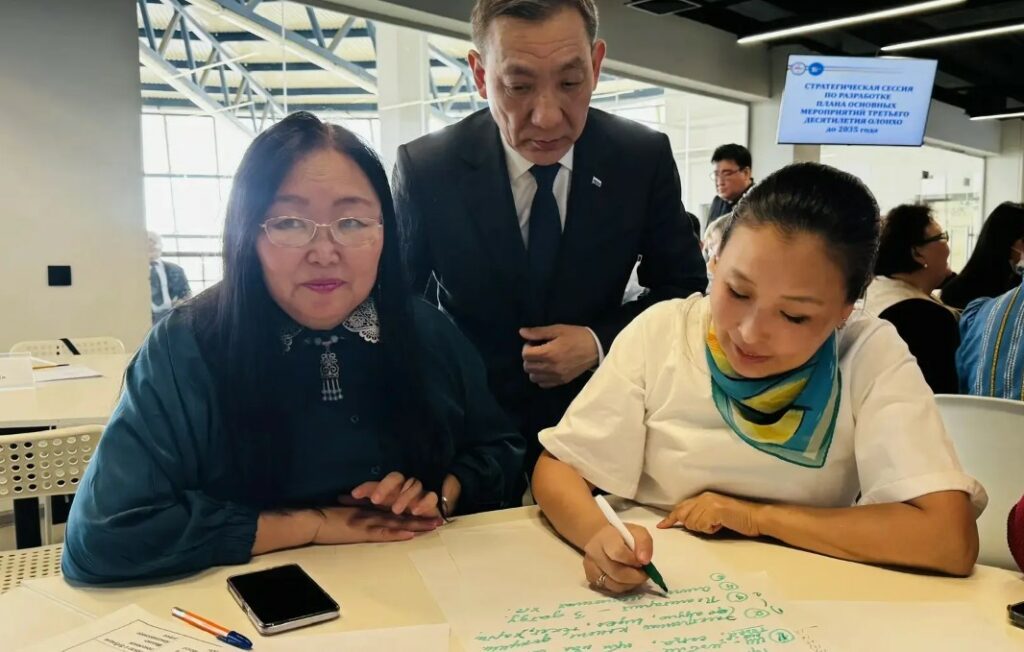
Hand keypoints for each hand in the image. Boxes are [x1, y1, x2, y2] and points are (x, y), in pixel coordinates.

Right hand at [311, 506, 441, 544]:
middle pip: (403, 515)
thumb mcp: (351, 517)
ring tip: (434, 526)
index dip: (414, 512)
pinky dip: (397, 533)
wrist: (314, 521)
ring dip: (417, 524)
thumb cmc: (330, 520)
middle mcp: (374, 514)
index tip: (430, 514)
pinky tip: (410, 533)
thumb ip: (364, 515)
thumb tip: (374, 518)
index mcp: (373, 511)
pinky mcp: (362, 531)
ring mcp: (369, 522)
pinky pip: (383, 532)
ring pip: (398, 522)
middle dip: (422, 517)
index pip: (398, 511)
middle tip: (441, 519)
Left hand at [348, 472, 440, 516]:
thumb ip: (360, 502)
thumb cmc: (396, 507)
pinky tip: (415, 512)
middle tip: (375, 501)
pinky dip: (423, 503)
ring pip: (414, 486)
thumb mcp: (377, 507)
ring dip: (404, 498)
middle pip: (396, 478)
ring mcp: (418, 491)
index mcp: (389, 486)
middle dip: (385, 488)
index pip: (376, 482)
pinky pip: (430, 497)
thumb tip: (339, 498)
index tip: (353, 495)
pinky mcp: (430, 500)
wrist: (423, 511)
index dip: (366, 487)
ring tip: (396, 510)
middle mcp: (403, 485)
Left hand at [520, 325, 598, 387]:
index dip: (527, 347)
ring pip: (533, 377)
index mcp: (549, 353)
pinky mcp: (562, 381)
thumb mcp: (558, 330)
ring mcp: (556, 376)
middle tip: (538, 350)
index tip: (534, 343)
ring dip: (534, 368)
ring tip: (542, 360)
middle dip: (529, 357)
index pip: (526, 355)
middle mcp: (551, 367)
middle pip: (527, 367)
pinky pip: (543, 384)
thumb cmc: (576, 336)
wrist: (596, 348)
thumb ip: (538, 332)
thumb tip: (522, 332)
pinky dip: (541, 377)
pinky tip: (547, 368)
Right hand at [581, 523, 653, 593]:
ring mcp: (590, 567)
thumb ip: (644, 543)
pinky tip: (625, 579)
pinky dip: (622, 587)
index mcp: (606, 538)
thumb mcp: (637, 532)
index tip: (642, 561)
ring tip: (635, 576)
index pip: (618, 552)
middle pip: (616, 573)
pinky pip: (609, 589)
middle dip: (635, 577)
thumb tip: (645, 561)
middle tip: (644, 573)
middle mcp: (594, 553)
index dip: (633, 561)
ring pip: (613, 584)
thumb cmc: (622, 535)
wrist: (602, 538)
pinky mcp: (591, 578)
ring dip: (630, 584)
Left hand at [657, 491, 762, 536]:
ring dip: (703, 528)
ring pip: (692, 523)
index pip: (681, 507)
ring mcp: (708, 503)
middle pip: (684, 515)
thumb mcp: (716, 514)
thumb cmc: (738, 519)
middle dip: (690, 524)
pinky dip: (710, 529)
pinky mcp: (714, 511)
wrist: (757, 518)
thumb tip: (685, 523)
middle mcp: (704, 497)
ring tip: (718, 524)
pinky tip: (720, 525)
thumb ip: (701, 514)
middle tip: (708, 526)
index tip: (661, 526)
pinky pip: (702, 526)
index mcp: (703, 496)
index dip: (671, 517)